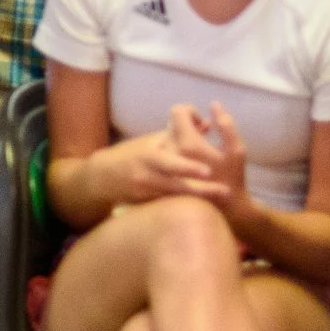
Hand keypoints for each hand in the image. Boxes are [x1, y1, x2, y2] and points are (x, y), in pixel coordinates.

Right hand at [99, 126, 222, 203]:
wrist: (104, 177)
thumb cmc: (133, 154)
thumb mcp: (152, 140)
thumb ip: (179, 133)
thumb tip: (206, 124)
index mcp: (148, 156)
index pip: (170, 163)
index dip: (188, 167)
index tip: (207, 170)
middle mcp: (147, 176)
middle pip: (178, 186)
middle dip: (202, 190)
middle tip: (225, 191)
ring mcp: (147, 193)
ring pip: (177, 198)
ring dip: (200, 199)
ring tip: (221, 201)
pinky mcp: (147, 205)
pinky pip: (170, 204)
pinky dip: (187, 204)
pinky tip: (205, 207)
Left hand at [168, 103, 252, 213]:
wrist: (223, 210)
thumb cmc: (233, 179)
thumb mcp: (236, 151)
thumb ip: (227, 126)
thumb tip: (214, 104)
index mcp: (187, 144)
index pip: (178, 111)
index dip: (191, 112)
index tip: (202, 124)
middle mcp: (169, 151)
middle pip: (171, 124)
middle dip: (186, 126)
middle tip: (201, 136)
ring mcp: (162, 164)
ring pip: (165, 137)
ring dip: (180, 138)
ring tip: (196, 149)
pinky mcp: (159, 172)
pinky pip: (163, 152)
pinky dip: (174, 150)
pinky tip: (188, 159)